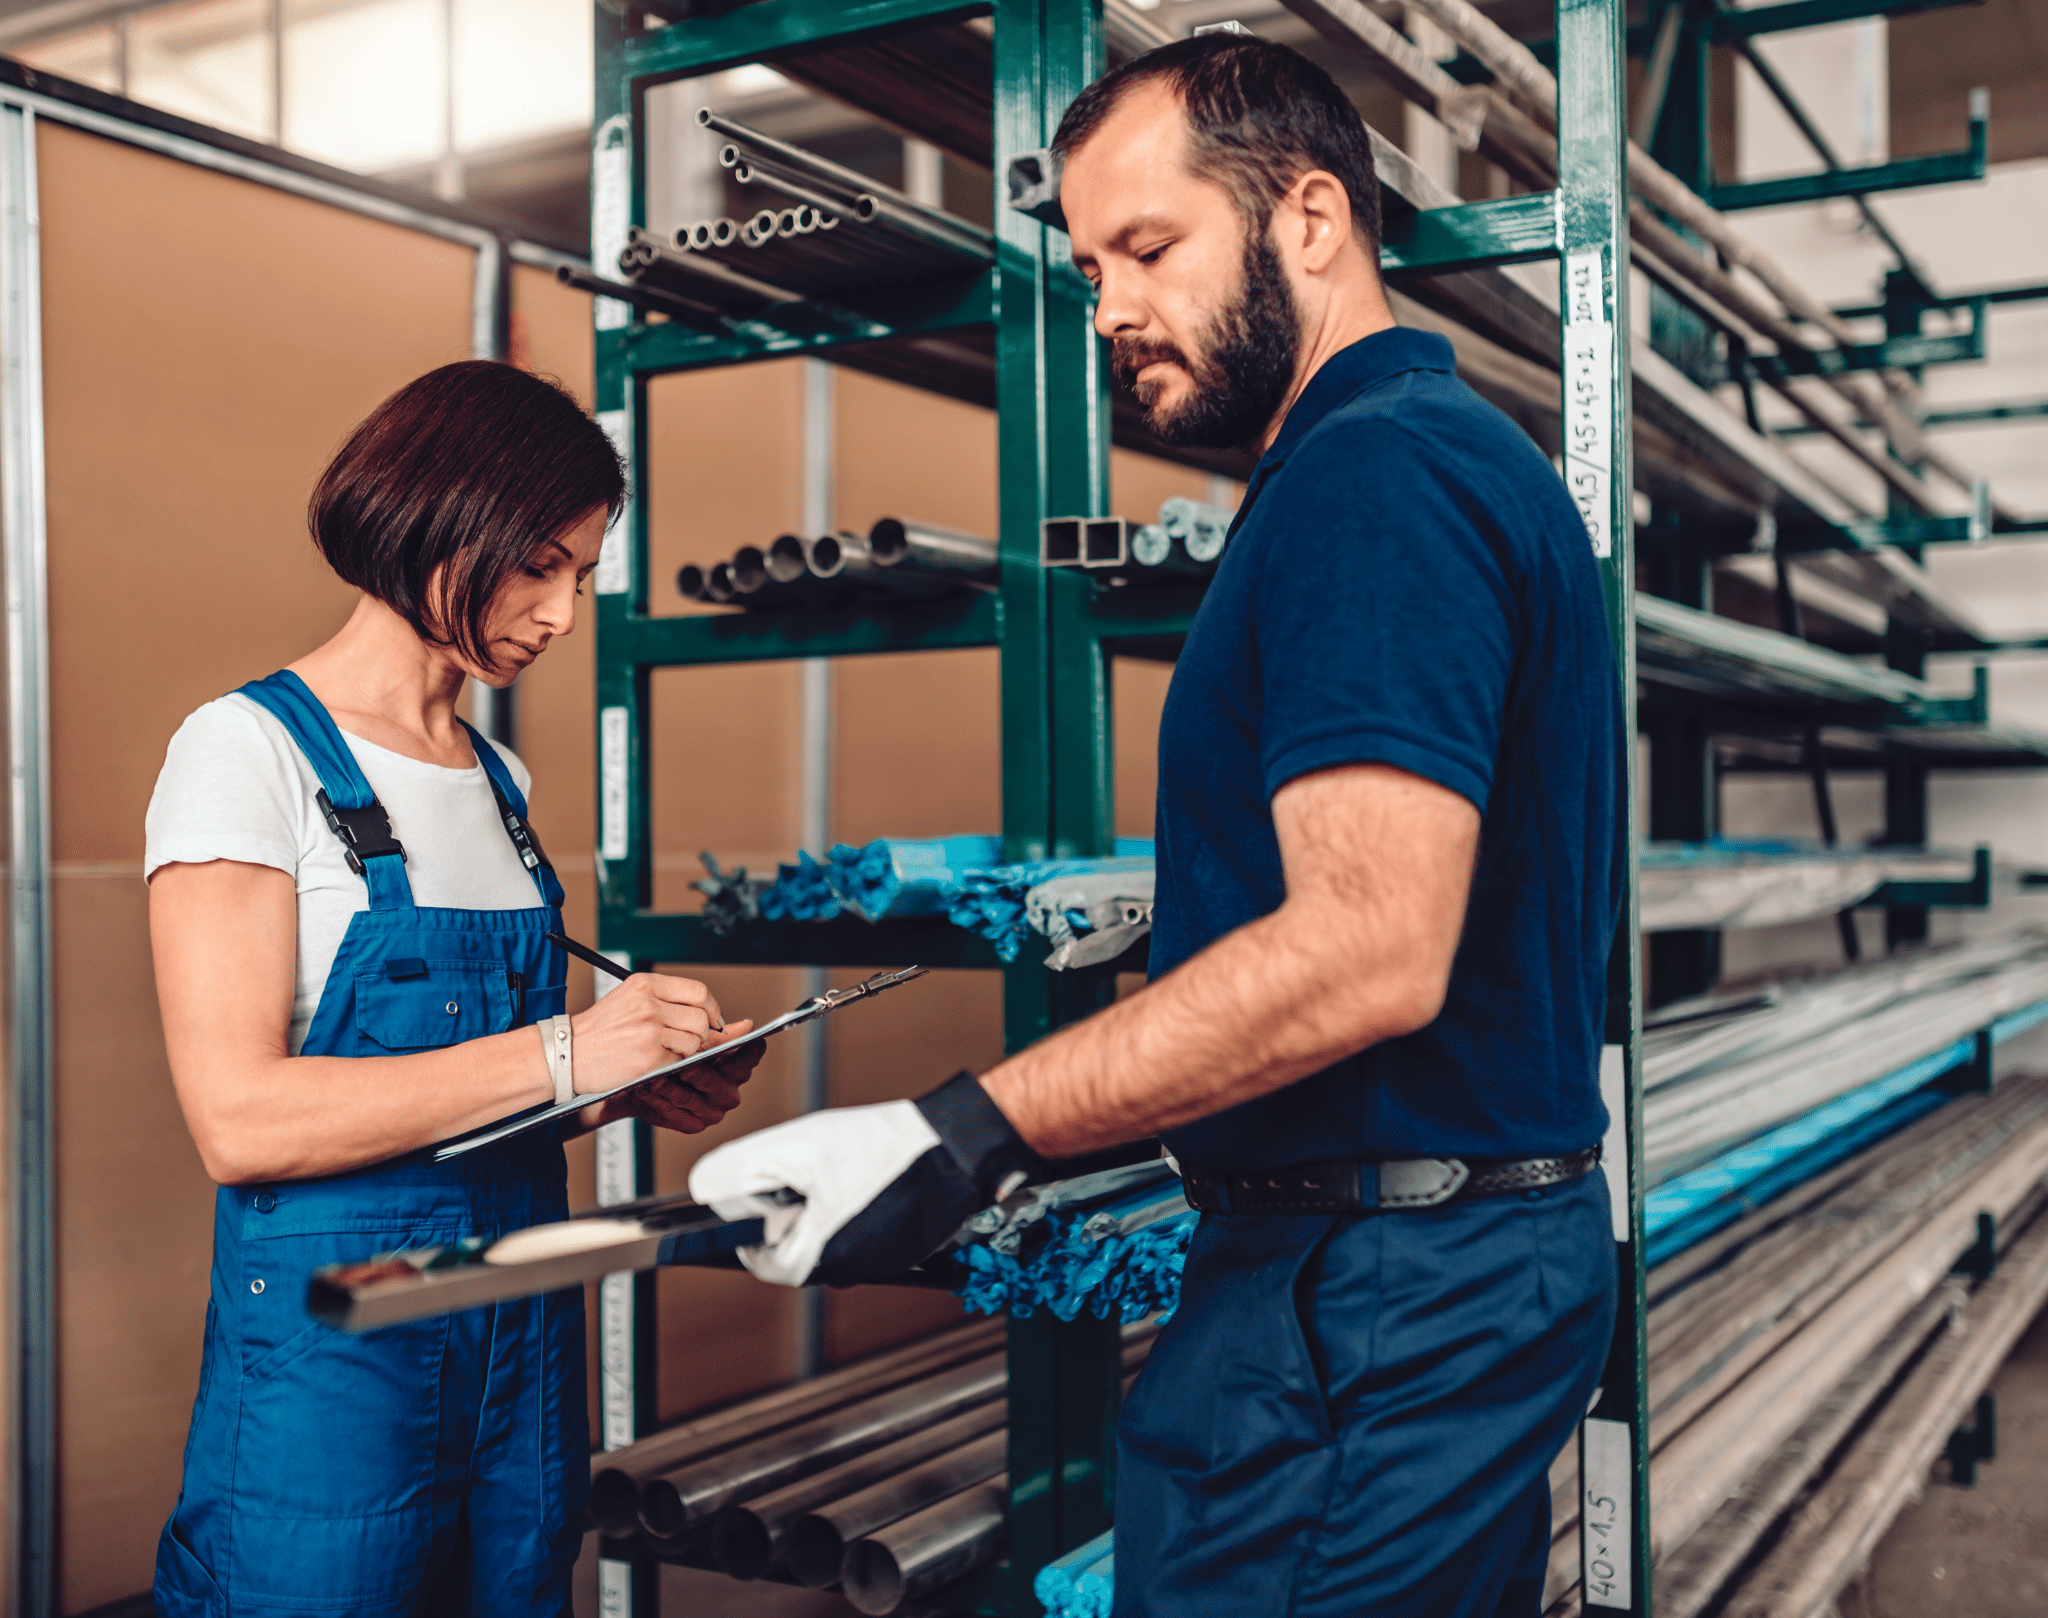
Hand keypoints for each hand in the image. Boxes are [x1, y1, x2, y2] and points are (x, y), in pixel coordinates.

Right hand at [566, 971, 725, 1093]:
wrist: (565, 1054)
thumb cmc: (598, 1030)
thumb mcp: (628, 999)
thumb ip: (663, 999)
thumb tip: (705, 1010)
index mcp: (645, 984)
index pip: (698, 991)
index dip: (712, 1007)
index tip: (713, 1018)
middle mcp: (649, 1004)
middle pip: (701, 1018)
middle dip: (701, 1033)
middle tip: (687, 1039)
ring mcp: (650, 1031)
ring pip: (694, 1041)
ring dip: (686, 1050)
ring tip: (662, 1050)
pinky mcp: (649, 1057)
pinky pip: (679, 1061)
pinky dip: (670, 1064)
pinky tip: (651, 1061)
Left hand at [598, 1025, 764, 1134]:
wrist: (648, 1085)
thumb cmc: (678, 1059)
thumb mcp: (696, 1043)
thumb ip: (719, 1036)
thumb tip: (748, 1025)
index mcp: (736, 1070)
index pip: (748, 1059)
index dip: (751, 1052)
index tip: (754, 1041)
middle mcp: (728, 1094)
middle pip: (711, 1080)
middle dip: (695, 1073)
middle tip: (682, 1068)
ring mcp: (712, 1112)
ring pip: (687, 1098)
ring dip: (667, 1087)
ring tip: (652, 1079)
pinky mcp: (693, 1125)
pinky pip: (672, 1113)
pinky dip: (657, 1101)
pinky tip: (644, 1091)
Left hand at [688, 1071, 1043, 1286]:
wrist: (958, 1145)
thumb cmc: (887, 1149)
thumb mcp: (798, 1147)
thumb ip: (742, 1168)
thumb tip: (704, 1190)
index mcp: (816, 1260)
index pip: (754, 1254)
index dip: (749, 1213)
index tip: (765, 1181)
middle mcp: (845, 1273)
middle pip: (788, 1243)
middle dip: (789, 1204)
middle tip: (810, 1167)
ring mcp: (874, 1265)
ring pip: (822, 1234)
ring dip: (820, 1201)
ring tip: (842, 1167)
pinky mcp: (896, 1250)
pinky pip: (855, 1230)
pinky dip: (850, 1203)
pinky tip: (865, 1174)